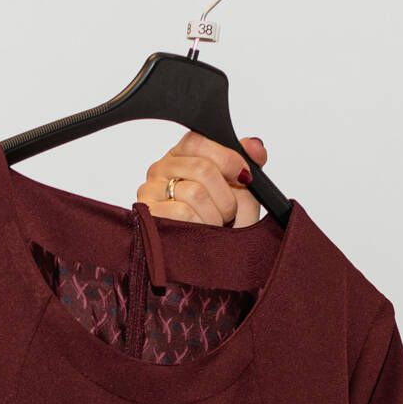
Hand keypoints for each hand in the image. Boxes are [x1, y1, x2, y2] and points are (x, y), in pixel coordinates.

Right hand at [137, 132, 267, 227]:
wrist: (215, 263)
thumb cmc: (224, 226)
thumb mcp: (242, 192)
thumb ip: (248, 164)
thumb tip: (255, 145)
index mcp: (183, 156)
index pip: (198, 140)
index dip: (227, 158)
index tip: (244, 177)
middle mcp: (162, 169)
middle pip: (201, 167)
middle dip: (226, 195)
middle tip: (228, 212)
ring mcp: (151, 191)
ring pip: (194, 192)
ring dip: (215, 215)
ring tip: (214, 225)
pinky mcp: (147, 215)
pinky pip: (183, 213)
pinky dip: (201, 226)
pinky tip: (198, 233)